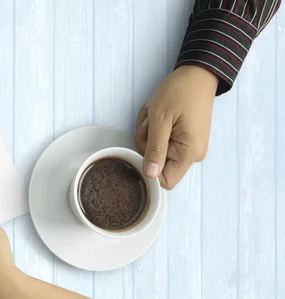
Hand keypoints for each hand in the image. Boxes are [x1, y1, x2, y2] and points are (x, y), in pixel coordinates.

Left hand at [135, 65, 218, 188]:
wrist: (197, 75)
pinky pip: (161, 143)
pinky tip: (160, 116)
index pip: (165, 181)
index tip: (143, 147)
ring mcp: (188, 147)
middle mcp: (192, 155)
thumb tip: (150, 175)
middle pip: (156, 164)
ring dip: (149, 133)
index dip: (148, 169)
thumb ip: (155, 149)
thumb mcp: (160, 120)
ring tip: (157, 115)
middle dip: (147, 143)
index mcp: (189, 153)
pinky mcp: (184, 140)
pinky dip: (155, 130)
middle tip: (152, 122)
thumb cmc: (180, 92)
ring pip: (156, 152)